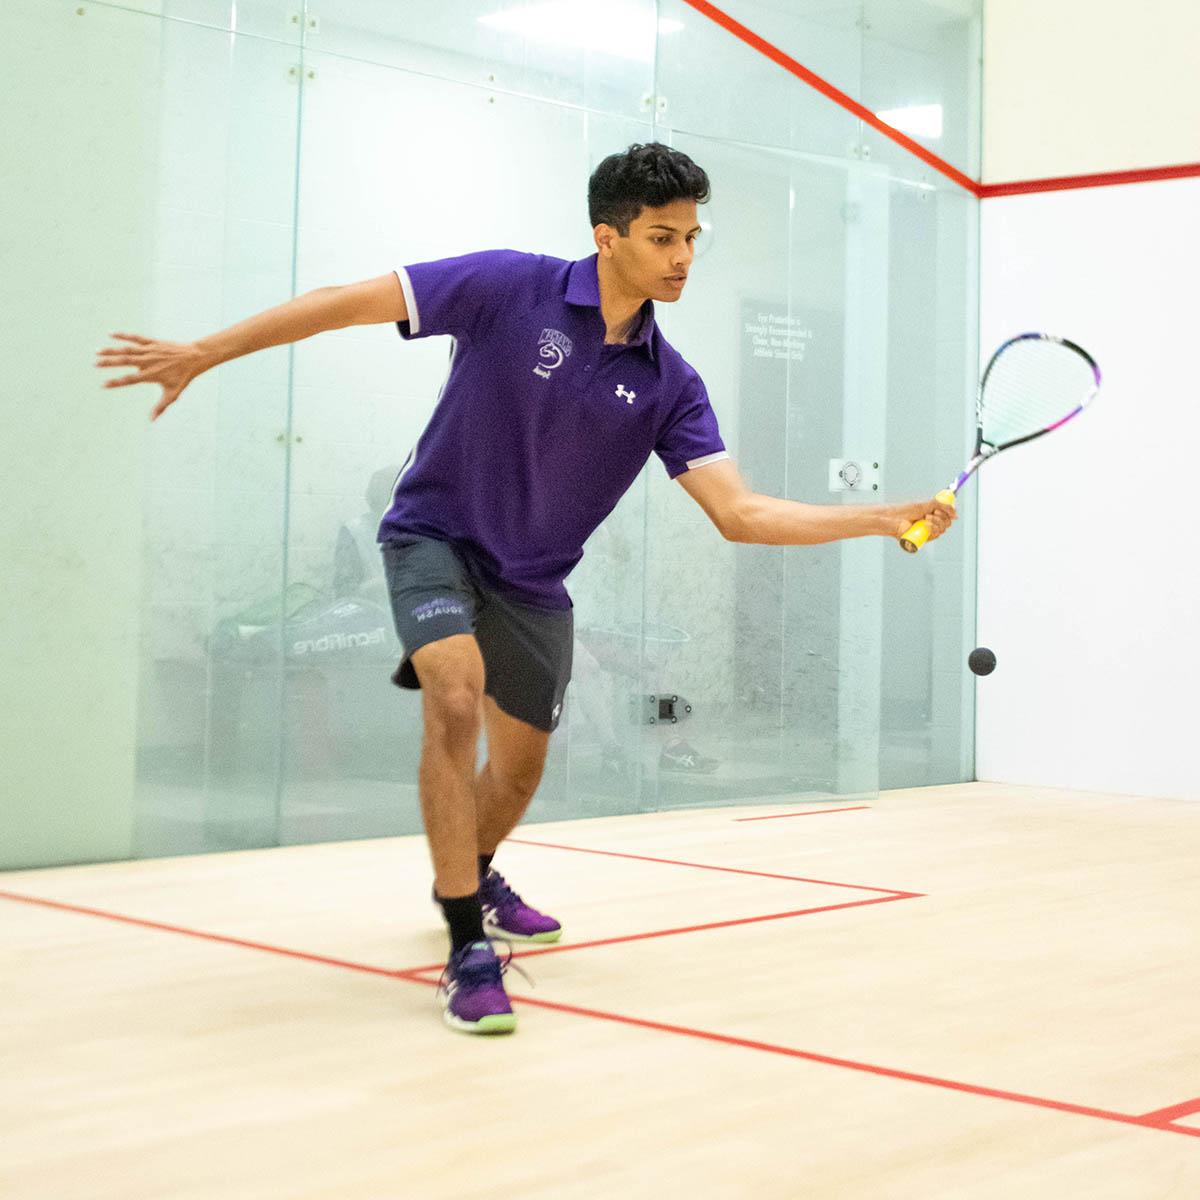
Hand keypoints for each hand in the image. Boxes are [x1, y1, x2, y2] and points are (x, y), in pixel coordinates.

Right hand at [96, 333, 213, 420]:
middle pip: (125, 362)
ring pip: (127, 349)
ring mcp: (149, 351)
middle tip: (94, 364)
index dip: (116, 382)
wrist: (195, 357)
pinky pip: (135, 338)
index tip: (103, 384)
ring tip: (97, 351)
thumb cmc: (183, 377)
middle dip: (109, 363)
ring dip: (111, 350)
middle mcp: (148, 362)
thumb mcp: (173, 393)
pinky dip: (123, 335)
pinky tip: (111, 334)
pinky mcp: (152, 342)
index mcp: (152, 375)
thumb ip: (161, 406)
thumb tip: (151, 420)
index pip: (130, 379)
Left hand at [892, 496, 956, 541]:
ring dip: (937, 522)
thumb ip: (942, 505)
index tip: (943, 508)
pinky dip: (934, 529)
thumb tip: (956, 514)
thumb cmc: (907, 511)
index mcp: (934, 513)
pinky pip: (936, 535)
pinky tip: (927, 525)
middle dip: (942, 516)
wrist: (896, 519)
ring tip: (926, 518)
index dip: (949, 512)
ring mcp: (929, 530)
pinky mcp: (925, 538)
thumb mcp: (927, 504)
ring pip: (943, 529)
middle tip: (933, 512)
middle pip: (947, 522)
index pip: (948, 515)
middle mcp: (932, 522)